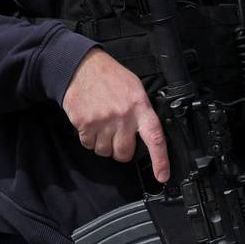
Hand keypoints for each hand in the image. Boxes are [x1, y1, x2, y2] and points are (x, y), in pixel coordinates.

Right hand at [60, 48, 168, 181]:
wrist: (83, 67)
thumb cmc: (112, 78)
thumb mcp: (136, 90)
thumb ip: (142, 113)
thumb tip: (148, 136)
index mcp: (141, 107)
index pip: (155, 138)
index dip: (160, 160)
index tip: (162, 176)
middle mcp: (123, 117)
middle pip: (124, 153)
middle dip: (122, 151)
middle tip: (119, 138)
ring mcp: (103, 121)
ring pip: (105, 151)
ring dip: (104, 145)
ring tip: (103, 126)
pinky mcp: (85, 123)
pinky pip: (88, 145)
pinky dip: (89, 139)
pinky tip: (91, 124)